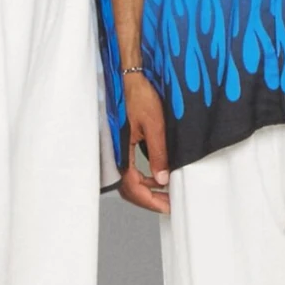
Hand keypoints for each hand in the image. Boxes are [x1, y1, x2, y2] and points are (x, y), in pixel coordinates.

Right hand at [119, 74, 170, 214]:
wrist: (130, 77)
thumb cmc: (139, 95)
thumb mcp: (154, 125)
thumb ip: (158, 154)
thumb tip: (163, 179)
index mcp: (120, 152)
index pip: (133, 188)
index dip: (151, 201)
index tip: (168, 207)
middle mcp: (115, 154)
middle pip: (129, 189)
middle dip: (150, 200)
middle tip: (169, 205)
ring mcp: (117, 150)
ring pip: (129, 181)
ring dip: (147, 190)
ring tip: (166, 193)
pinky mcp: (121, 145)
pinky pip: (130, 169)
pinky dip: (143, 177)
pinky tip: (156, 176)